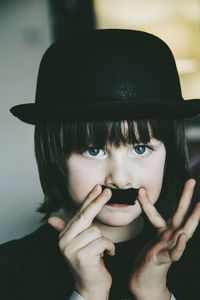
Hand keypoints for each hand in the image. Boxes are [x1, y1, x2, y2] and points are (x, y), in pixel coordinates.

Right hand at [48, 185, 114, 299]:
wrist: (90, 288)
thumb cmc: (88, 263)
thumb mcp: (78, 244)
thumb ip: (69, 229)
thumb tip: (51, 219)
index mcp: (64, 235)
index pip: (78, 213)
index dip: (88, 199)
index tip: (97, 188)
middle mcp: (64, 241)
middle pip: (84, 216)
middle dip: (98, 202)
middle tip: (108, 191)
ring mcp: (71, 249)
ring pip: (96, 231)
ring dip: (104, 241)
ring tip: (101, 252)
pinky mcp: (81, 256)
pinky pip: (102, 242)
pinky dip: (109, 248)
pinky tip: (106, 256)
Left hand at [129, 178, 199, 299]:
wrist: (146, 279)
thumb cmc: (150, 255)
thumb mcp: (149, 235)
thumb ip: (148, 216)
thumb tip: (141, 193)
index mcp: (163, 230)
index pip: (154, 214)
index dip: (146, 202)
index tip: (141, 189)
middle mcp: (169, 236)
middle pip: (180, 214)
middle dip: (186, 197)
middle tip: (191, 181)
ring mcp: (170, 246)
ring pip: (184, 231)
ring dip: (192, 219)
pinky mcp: (166, 258)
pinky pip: (175, 252)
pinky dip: (180, 245)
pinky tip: (183, 237)